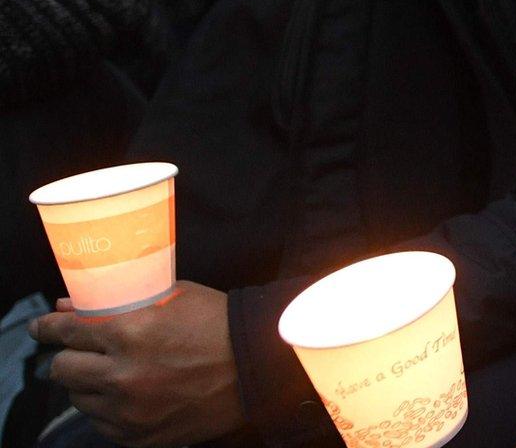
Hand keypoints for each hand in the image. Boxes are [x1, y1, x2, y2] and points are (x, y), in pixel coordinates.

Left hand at [29, 283, 244, 446]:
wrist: (258, 367)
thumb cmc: (217, 324)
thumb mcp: (172, 298)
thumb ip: (119, 301)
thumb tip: (70, 308)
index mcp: (129, 333)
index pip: (65, 333)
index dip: (48, 328)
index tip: (41, 328)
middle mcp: (123, 375)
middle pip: (63, 368)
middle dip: (70, 356)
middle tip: (82, 352)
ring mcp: (130, 411)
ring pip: (79, 398)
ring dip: (89, 384)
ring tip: (112, 374)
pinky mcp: (140, 436)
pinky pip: (102, 423)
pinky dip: (108, 409)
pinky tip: (128, 396)